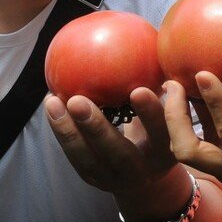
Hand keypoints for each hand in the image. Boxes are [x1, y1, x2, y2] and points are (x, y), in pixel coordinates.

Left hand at [45, 87, 178, 195]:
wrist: (147, 178)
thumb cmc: (159, 131)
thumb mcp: (170, 116)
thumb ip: (164, 89)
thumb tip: (157, 43)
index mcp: (166, 152)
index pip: (161, 133)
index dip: (151, 114)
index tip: (138, 90)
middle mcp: (142, 170)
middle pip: (118, 152)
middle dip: (96, 128)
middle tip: (78, 101)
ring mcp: (114, 179)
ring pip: (87, 157)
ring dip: (67, 130)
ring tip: (52, 101)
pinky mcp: (93, 178)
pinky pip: (74, 155)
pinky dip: (61, 130)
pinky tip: (51, 105)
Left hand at [163, 59, 221, 221]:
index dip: (217, 103)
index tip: (203, 74)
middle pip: (189, 151)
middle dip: (174, 118)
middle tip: (172, 84)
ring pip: (185, 150)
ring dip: (174, 120)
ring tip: (172, 86)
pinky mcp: (220, 168)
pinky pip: (196, 145)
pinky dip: (187, 123)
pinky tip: (185, 98)